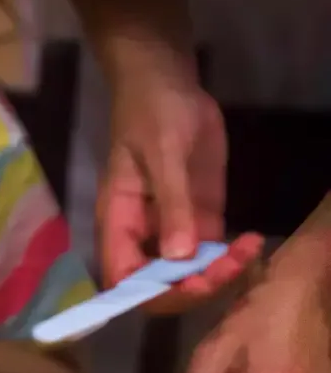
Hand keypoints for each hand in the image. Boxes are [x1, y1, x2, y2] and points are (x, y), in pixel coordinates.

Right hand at [100, 79, 262, 305]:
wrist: (167, 79)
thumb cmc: (152, 112)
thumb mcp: (164, 153)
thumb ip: (172, 205)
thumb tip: (178, 258)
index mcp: (119, 222)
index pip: (125, 279)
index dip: (154, 292)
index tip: (192, 282)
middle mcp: (143, 234)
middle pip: (160, 286)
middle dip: (194, 286)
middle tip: (230, 265)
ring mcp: (173, 227)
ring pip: (190, 274)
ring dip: (220, 274)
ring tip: (248, 250)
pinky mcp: (200, 216)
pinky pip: (214, 252)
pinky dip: (233, 256)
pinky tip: (253, 243)